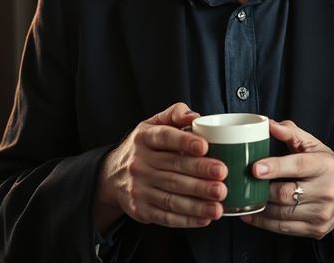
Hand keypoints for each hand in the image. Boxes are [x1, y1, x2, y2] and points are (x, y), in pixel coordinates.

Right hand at [92, 102, 227, 230]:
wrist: (111, 176)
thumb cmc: (142, 147)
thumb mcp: (152, 124)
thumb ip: (174, 114)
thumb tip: (193, 116)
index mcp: (144, 138)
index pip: (165, 137)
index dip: (185, 142)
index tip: (204, 146)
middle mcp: (139, 163)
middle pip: (173, 168)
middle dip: (200, 173)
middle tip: (222, 175)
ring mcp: (139, 188)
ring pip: (171, 196)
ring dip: (197, 202)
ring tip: (218, 204)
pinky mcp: (141, 210)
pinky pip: (166, 216)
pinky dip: (187, 219)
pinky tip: (205, 217)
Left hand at [241, 119, 333, 239]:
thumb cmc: (327, 166)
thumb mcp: (314, 145)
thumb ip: (291, 133)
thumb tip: (269, 124)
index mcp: (324, 165)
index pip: (297, 166)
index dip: (275, 167)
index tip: (255, 168)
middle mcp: (326, 190)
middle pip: (286, 194)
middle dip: (261, 190)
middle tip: (243, 183)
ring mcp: (321, 213)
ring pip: (282, 214)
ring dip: (259, 207)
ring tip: (243, 198)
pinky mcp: (316, 229)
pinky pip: (284, 229)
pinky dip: (264, 222)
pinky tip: (252, 214)